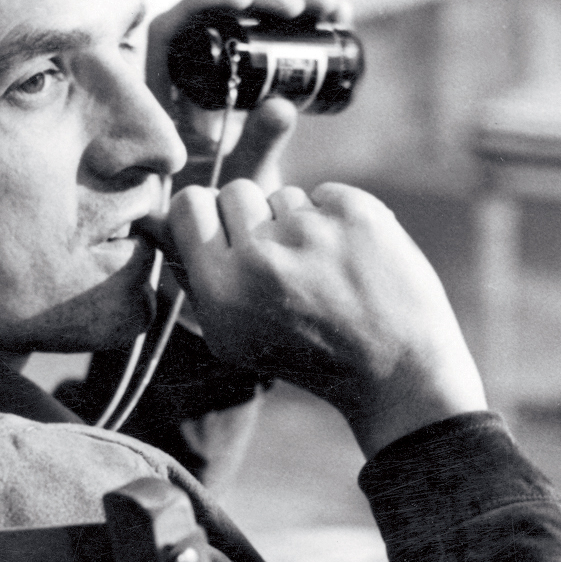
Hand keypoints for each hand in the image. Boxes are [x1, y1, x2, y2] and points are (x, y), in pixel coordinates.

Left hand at [146, 0, 351, 192]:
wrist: (234, 202)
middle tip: (301, 8)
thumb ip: (257, 143)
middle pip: (223, 8)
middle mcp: (192, 60)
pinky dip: (305, 20)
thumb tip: (282, 106)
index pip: (177, 22)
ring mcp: (223, 57)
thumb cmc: (220, 191)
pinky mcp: (250, 62)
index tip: (246, 1)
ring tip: (335, 10)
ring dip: (295, 2)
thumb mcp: (238, 167)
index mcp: (166, 77)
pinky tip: (338, 15)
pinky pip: (273, 29)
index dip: (208, 1)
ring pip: (254, 14)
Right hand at [167, 180, 486, 457]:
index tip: (222, 228)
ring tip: (323, 273)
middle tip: (282, 262)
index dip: (205, 213)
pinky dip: (337, 221)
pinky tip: (351, 261)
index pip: (189, 205)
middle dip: (252, 218)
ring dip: (297, 224)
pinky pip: (325, 194)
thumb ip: (196, 277)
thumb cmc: (308, 352)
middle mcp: (261, 259)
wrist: (397, 370)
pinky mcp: (356, 212)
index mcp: (222, 292)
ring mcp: (311, 230)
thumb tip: (163, 217)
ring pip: (284, 195)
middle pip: (235, 191)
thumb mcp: (235, 337)